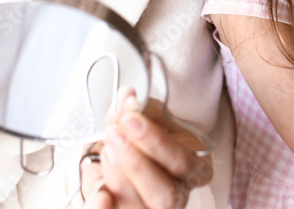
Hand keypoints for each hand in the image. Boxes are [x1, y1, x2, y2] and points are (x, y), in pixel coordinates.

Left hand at [88, 88, 212, 208]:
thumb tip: (126, 96)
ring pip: (139, 206)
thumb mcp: (146, 122)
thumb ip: (137, 110)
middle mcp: (177, 195)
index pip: (181, 163)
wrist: (127, 160)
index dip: (156, 142)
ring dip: (117, 176)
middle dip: (136, 164)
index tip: (131, 117)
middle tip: (114, 132)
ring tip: (106, 149)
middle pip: (165, 193)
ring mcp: (152, 208)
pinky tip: (100, 195)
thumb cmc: (146, 142)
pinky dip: (102, 207)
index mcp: (193, 170)